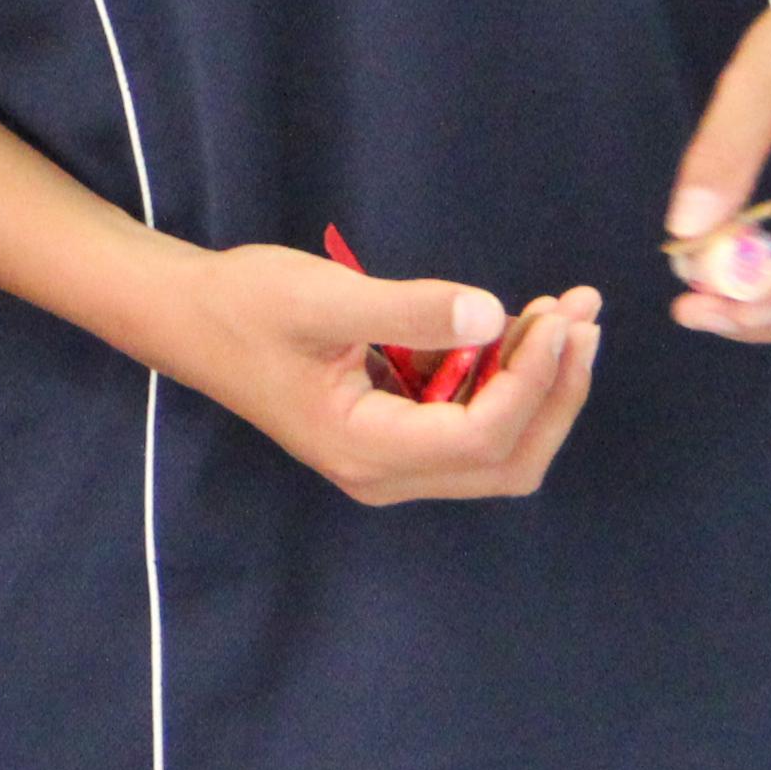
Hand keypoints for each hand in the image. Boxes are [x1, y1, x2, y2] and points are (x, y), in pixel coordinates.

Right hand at [137, 244, 602, 504]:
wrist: (188, 317)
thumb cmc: (246, 305)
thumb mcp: (324, 297)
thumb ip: (410, 308)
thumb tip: (494, 316)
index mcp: (365, 449)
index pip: (481, 437)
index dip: (533, 381)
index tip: (560, 317)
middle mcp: (385, 473)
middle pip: (508, 461)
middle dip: (556, 392)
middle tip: (582, 318)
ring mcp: (390, 460)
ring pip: (499, 449)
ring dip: (540, 385)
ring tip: (563, 313)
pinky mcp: (394, 435)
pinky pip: (472, 425)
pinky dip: (508, 381)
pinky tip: (520, 328)